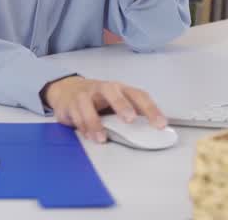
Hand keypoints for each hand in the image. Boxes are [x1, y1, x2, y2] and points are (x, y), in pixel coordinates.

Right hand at [43, 76, 167, 142]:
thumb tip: (152, 131)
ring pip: (88, 104)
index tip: (161, 124)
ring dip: (95, 122)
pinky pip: (76, 115)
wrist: (67, 90)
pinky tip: (89, 136)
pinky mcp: (70, 103)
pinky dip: (82, 127)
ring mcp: (85, 94)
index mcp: (120, 89)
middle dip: (121, 105)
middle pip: (112, 92)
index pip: (138, 95)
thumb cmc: (98, 99)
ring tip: (102, 138)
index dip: (150, 109)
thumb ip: (132, 113)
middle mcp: (103, 88)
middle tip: (129, 119)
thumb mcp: (117, 102)